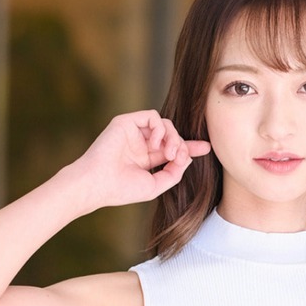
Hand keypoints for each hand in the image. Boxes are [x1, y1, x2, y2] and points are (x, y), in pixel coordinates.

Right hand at [67, 111, 211, 211]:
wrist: (98, 183)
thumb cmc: (122, 189)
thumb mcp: (155, 186)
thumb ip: (173, 173)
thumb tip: (187, 158)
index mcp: (146, 160)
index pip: (172, 149)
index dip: (190, 147)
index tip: (207, 147)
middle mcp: (141, 144)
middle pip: (172, 135)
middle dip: (181, 145)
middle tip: (178, 157)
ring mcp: (134, 133)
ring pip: (164, 124)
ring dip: (172, 138)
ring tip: (168, 153)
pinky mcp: (127, 122)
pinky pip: (152, 116)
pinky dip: (159, 129)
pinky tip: (155, 144)